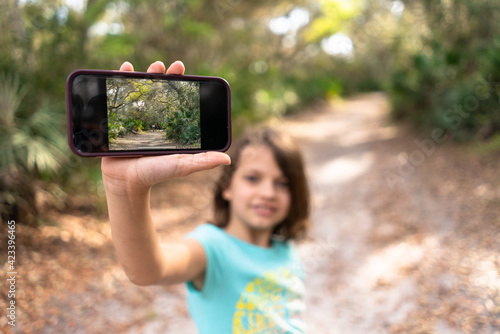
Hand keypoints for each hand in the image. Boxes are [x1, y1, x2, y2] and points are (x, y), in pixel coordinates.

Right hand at [101, 60, 230, 194]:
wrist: (125, 181)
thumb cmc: (154, 174)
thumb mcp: (182, 166)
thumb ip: (202, 161)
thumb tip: (228, 159)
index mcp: (169, 124)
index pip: (177, 100)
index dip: (183, 85)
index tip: (188, 73)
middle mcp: (153, 117)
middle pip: (160, 90)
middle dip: (167, 75)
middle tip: (175, 66)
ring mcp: (135, 115)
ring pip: (141, 89)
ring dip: (147, 74)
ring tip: (156, 66)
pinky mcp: (117, 117)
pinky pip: (118, 95)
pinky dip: (120, 78)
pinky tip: (125, 67)